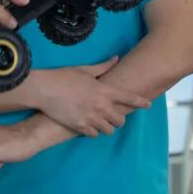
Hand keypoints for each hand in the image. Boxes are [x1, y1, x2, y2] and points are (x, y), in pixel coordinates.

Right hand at [32, 57, 150, 135]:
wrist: (44, 90)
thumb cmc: (64, 77)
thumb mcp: (85, 70)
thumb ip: (104, 66)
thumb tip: (116, 58)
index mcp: (104, 91)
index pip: (129, 98)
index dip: (141, 102)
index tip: (148, 105)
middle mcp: (101, 106)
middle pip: (121, 120)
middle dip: (119, 119)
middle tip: (113, 116)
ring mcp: (91, 118)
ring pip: (109, 130)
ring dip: (106, 127)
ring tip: (100, 122)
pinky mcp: (80, 127)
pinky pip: (94, 135)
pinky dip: (94, 132)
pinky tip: (89, 126)